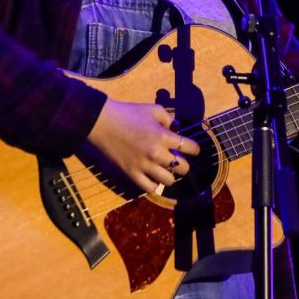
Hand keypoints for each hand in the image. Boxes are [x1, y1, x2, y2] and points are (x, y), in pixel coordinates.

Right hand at [86, 99, 200, 193]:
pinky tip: (154, 178)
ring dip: (170, 175)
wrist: (103, 123)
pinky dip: (155, 185)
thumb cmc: (128, 113)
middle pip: (183, 168)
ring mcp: (144, 166)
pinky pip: (150, 188)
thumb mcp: (153, 110)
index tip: (193, 149)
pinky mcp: (132, 174)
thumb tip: (178, 129)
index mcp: (163, 136)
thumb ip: (170, 119)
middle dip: (184, 164)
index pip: (190, 147)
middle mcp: (157, 153)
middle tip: (179, 161)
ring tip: (165, 170)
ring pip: (168, 181)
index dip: (195, 149)